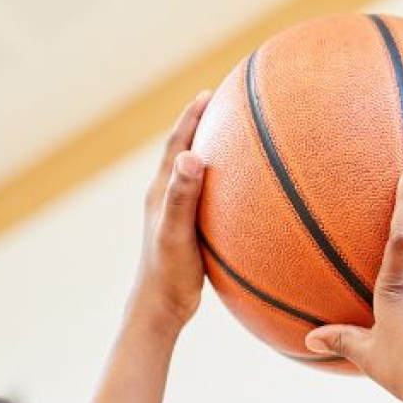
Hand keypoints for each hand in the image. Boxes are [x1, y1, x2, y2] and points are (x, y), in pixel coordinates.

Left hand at [131, 92, 211, 328]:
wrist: (160, 309)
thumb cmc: (168, 273)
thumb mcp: (176, 233)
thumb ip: (182, 196)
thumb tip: (190, 155)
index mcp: (160, 192)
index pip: (176, 144)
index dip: (191, 117)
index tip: (209, 93)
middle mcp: (166, 199)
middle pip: (183, 152)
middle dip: (201, 126)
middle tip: (223, 104)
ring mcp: (176, 216)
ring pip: (194, 176)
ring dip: (209, 153)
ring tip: (233, 140)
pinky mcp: (187, 233)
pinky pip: (206, 199)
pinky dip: (221, 186)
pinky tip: (242, 195)